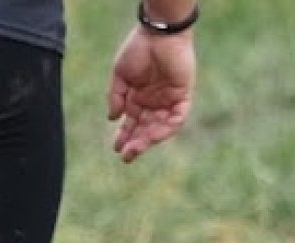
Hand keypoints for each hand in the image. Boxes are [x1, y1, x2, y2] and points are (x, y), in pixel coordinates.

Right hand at [108, 26, 195, 162]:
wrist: (158, 34)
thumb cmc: (137, 50)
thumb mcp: (120, 75)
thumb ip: (116, 96)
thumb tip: (112, 118)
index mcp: (138, 98)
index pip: (132, 123)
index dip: (124, 136)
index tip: (116, 148)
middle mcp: (153, 102)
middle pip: (146, 129)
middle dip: (136, 143)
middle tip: (126, 156)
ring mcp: (168, 100)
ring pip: (160, 127)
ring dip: (148, 140)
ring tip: (136, 149)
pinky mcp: (182, 96)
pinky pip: (177, 118)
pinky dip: (166, 128)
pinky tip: (153, 136)